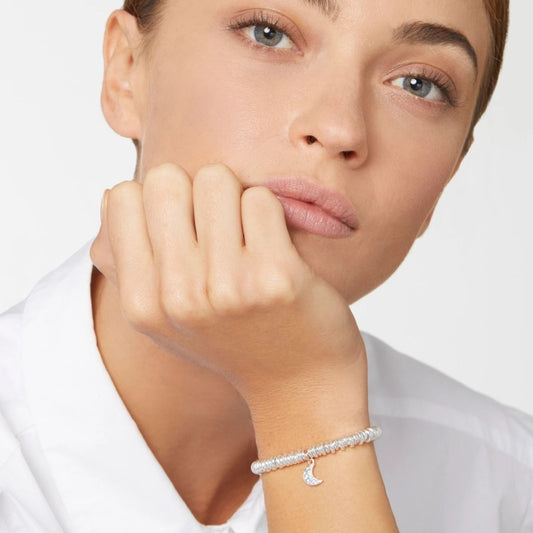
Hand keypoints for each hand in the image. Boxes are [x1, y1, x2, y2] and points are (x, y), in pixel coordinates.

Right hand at [90, 163, 366, 404]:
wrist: (298, 382)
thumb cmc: (235, 339)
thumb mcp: (166, 317)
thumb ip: (130, 260)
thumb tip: (109, 195)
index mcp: (142, 303)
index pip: (122, 196)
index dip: (158, 202)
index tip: (185, 229)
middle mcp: (177, 296)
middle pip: (167, 179)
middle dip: (195, 193)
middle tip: (221, 229)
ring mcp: (226, 287)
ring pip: (217, 180)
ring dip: (237, 200)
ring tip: (249, 240)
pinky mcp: (275, 277)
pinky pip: (260, 199)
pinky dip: (271, 214)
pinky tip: (278, 248)